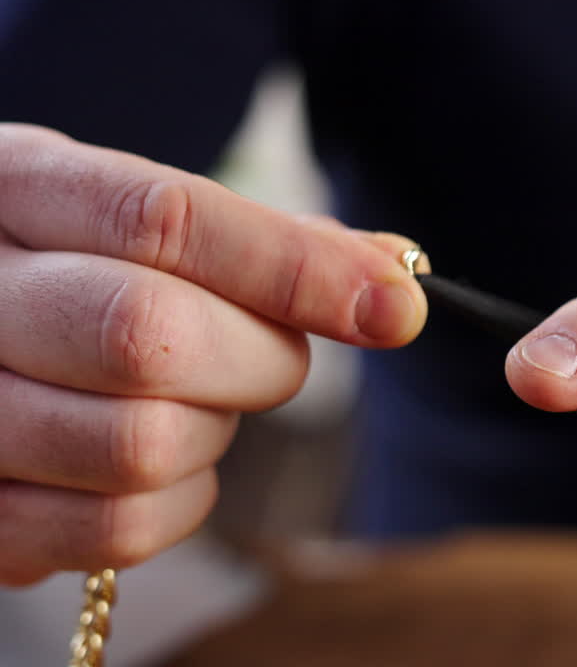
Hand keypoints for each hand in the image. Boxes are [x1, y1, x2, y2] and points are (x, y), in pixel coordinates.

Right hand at [0, 124, 426, 584]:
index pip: (165, 221)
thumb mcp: (140, 216)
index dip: (295, 269)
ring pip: (138, 447)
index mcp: (19, 187)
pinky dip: (178, 505)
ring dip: (210, 433)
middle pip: (149, 337)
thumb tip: (394, 275)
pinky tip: (164, 461)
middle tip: (269, 355)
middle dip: (257, 359)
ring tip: (192, 402)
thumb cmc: (73, 266)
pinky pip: (114, 531)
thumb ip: (267, 239)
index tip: (395, 307)